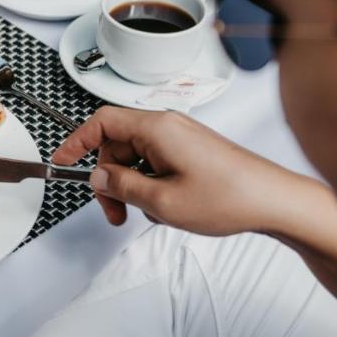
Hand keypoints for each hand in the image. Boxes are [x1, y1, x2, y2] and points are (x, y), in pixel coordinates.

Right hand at [52, 107, 306, 235]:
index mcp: (157, 128)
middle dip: (108, 178)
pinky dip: (150, 183)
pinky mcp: (191, 151)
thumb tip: (97, 175)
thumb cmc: (229, 197)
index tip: (62, 162)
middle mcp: (168, 126)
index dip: (76, 142)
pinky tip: (165, 207)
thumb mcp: (161, 200)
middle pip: (116, 144)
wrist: (275, 201)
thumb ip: (121, 185)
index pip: (101, 122)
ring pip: (135, 156)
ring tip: (146, 213)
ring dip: (131, 185)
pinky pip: (155, 161)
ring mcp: (181, 138)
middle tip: (114, 211)